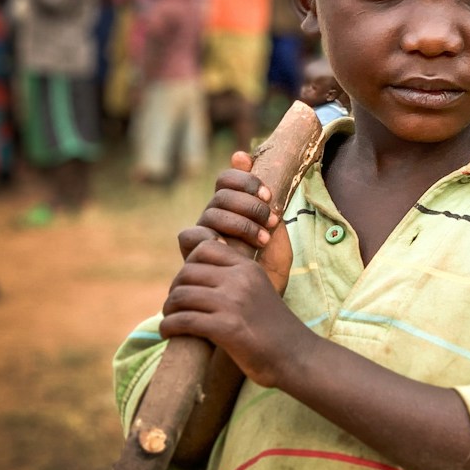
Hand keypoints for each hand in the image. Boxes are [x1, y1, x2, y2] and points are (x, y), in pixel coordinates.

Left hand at [159, 240, 311, 387]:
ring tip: (170, 319)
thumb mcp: (259, 291)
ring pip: (181, 295)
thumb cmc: (274, 329)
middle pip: (187, 272)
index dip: (188, 264)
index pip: (205, 248)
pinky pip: (183, 320)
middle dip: (175, 289)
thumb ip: (235, 280)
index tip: (188, 283)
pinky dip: (169, 327)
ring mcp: (233, 303)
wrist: (296, 357)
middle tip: (175, 306)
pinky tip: (169, 333)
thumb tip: (195, 276)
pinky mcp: (226, 328)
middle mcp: (240, 280)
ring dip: (169, 309)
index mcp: (248, 267)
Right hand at [171, 151, 290, 290]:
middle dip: (249, 203)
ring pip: (210, 211)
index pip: (227, 180)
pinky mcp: (191, 258)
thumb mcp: (278, 238)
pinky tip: (231, 249)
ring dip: (240, 222)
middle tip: (270, 222)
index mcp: (233, 212)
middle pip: (221, 193)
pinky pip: (191, 236)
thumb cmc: (269, 276)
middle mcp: (214, 221)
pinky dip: (211, 238)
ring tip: (262, 241)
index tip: (268, 194)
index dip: (244, 179)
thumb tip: (242, 157)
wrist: (260, 313)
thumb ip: (267, 205)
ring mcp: (202, 239)